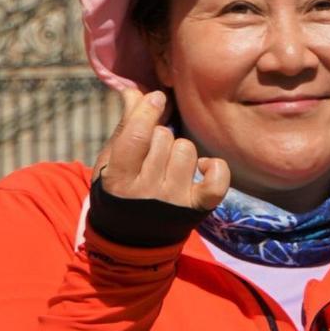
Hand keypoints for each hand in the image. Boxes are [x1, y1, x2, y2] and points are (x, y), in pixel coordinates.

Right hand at [92, 88, 229, 210]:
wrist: (133, 240)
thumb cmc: (121, 190)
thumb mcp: (111, 160)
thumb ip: (125, 125)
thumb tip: (134, 90)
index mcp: (117, 180)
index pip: (137, 136)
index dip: (148, 111)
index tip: (156, 98)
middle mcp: (146, 193)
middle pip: (164, 138)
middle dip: (159, 136)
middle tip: (151, 155)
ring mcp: (174, 202)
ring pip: (187, 151)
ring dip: (180, 151)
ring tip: (168, 165)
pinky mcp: (198, 208)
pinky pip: (217, 178)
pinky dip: (214, 167)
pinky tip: (201, 168)